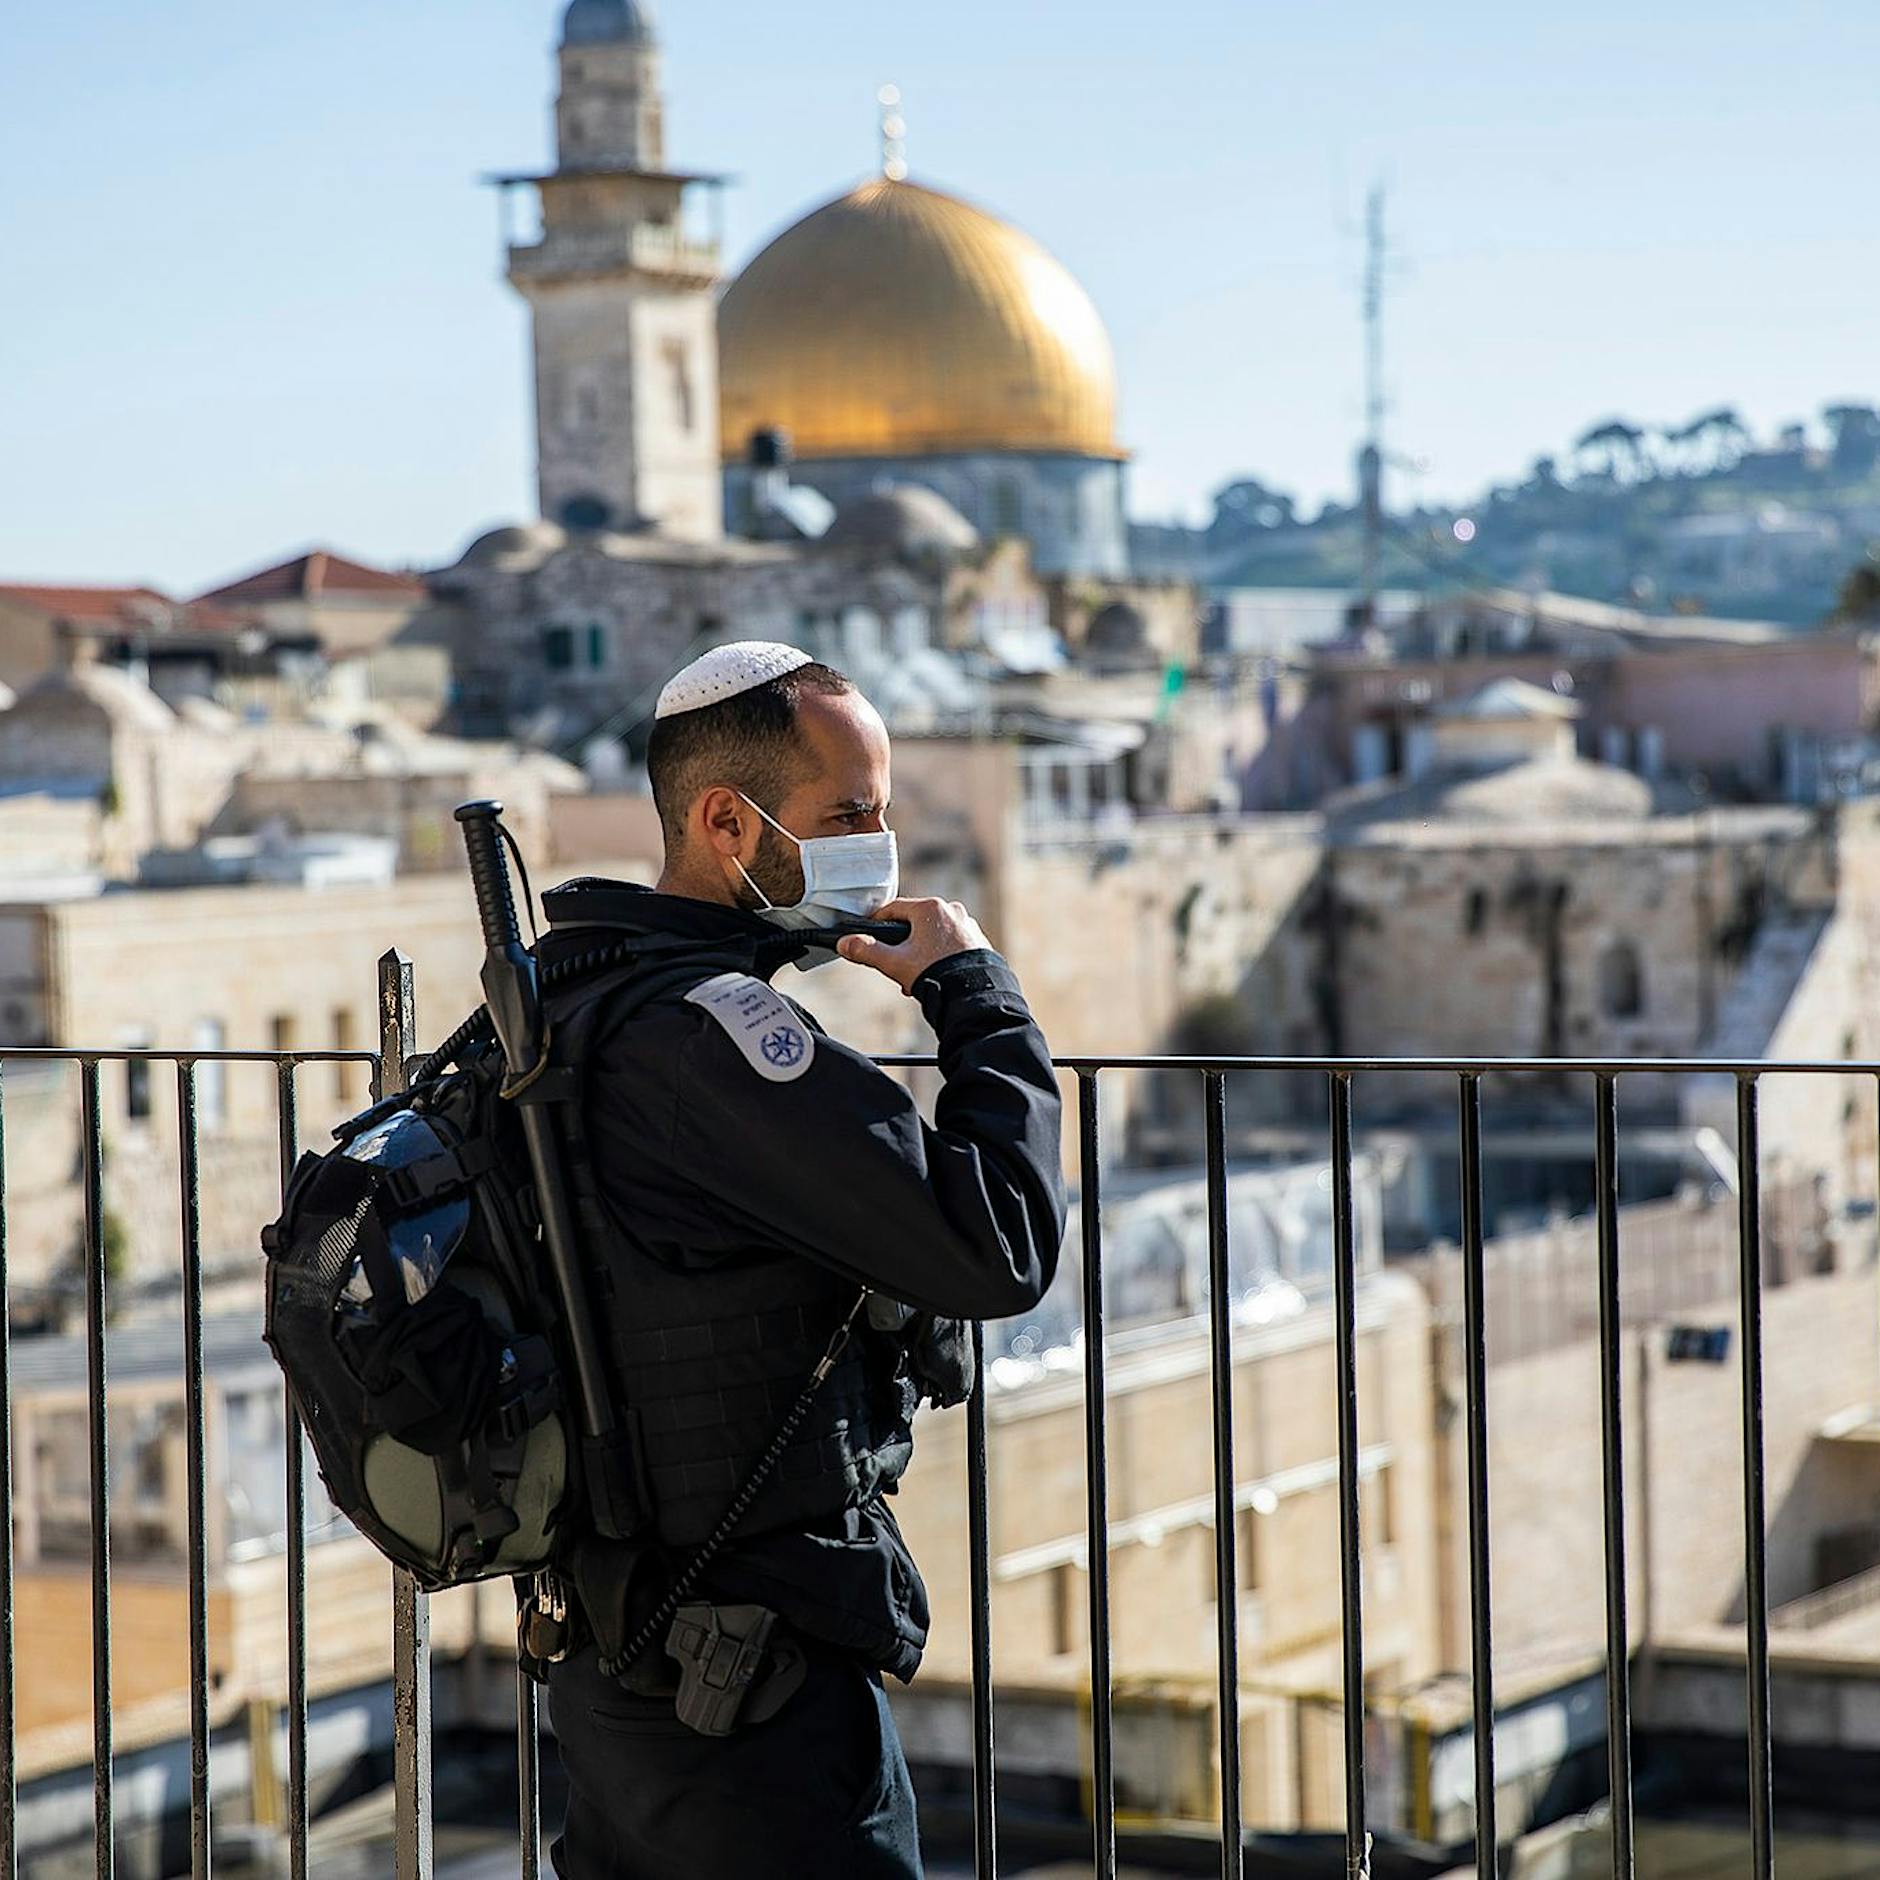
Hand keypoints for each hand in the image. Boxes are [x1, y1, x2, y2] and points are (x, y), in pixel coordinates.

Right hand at [836, 897, 987, 992]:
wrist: (973, 995)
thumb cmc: (936, 974)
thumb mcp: (894, 963)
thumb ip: (866, 951)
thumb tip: (844, 943)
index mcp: (930, 908)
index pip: (893, 909)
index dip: (876, 922)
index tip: (867, 934)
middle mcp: (952, 911)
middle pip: (915, 923)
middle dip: (902, 945)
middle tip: (895, 965)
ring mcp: (968, 925)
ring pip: (933, 935)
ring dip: (921, 953)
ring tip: (915, 977)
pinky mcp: (979, 942)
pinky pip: (951, 945)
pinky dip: (940, 957)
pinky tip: (936, 976)